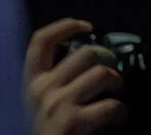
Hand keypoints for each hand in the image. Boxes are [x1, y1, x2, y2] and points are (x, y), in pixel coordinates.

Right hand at [25, 19, 126, 133]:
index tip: (87, 26)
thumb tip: (88, 60)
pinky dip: (120, 112)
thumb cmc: (48, 132)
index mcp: (30, 85)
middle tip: (112, 77)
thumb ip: (56, 83)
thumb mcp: (43, 105)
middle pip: (85, 53)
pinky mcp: (72, 122)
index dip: (65, 26)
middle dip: (107, 60)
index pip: (40, 42)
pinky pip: (111, 105)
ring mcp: (56, 105)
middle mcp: (40, 91)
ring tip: (115, 96)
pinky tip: (117, 119)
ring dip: (116, 84)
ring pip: (102, 73)